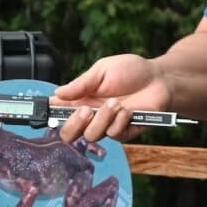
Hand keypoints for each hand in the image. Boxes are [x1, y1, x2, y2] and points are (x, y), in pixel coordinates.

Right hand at [53, 54, 169, 142]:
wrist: (159, 79)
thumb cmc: (132, 71)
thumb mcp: (102, 70)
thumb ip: (81, 84)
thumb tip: (57, 93)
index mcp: (81, 98)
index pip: (58, 111)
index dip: (49, 113)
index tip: (47, 110)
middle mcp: (91, 115)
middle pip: (68, 134)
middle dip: (73, 124)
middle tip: (85, 110)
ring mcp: (106, 125)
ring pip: (90, 135)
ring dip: (102, 118)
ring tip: (115, 103)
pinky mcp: (124, 132)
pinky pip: (113, 135)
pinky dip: (119, 121)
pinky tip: (127, 110)